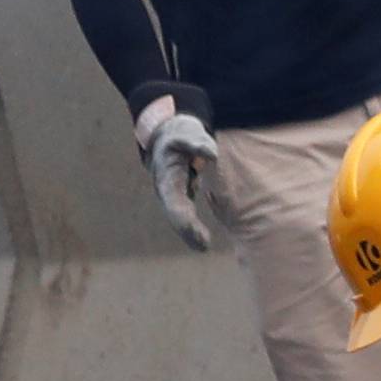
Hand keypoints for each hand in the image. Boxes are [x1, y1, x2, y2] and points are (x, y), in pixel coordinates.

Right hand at [140, 110, 217, 250]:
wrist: (168, 134)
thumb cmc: (180, 133)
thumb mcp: (187, 133)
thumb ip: (198, 142)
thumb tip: (213, 154)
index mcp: (167, 177)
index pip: (174, 202)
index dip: (184, 219)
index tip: (196, 230)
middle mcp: (166, 190)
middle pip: (175, 215)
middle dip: (187, 231)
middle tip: (203, 246)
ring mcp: (172, 195)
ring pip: (178, 218)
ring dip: (189, 235)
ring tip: (202, 247)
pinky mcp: (180, 196)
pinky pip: (185, 216)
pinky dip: (192, 229)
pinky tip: (202, 243)